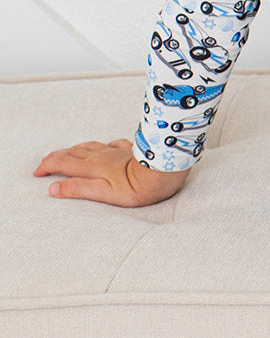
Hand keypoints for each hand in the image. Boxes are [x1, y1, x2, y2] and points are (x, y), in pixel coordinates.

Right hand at [34, 139, 188, 206]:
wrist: (164, 169)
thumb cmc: (137, 186)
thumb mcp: (104, 193)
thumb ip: (79, 189)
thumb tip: (53, 188)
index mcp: (93, 167)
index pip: (63, 163)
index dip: (48, 166)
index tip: (37, 172)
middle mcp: (102, 156)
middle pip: (74, 152)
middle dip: (57, 156)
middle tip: (46, 161)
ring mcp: (118, 151)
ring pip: (91, 146)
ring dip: (76, 149)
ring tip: (68, 151)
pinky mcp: (133, 150)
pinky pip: (114, 144)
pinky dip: (103, 146)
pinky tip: (106, 146)